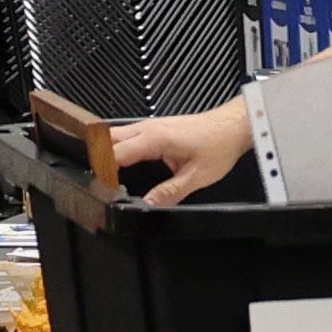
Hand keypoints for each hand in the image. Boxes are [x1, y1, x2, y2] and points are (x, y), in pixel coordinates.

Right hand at [105, 99, 249, 203]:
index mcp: (154, 138)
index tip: (102, 186)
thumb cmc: (218, 146)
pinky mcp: (155, 128)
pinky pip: (128, 135)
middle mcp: (148, 128)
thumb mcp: (196, 177)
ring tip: (106, 174)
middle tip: (99, 180)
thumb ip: (170, 192)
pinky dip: (119, 147)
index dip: (105, 170)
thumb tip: (148, 205)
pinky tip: (121, 162)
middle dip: (99, 158)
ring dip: (107, 151)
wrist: (232, 126)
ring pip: (116, 135)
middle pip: (108, 139)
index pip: (116, 153)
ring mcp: (150, 126)